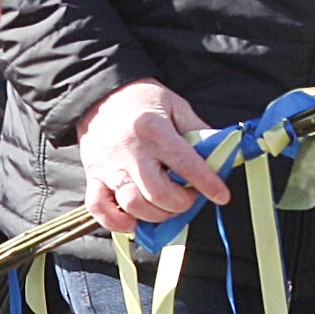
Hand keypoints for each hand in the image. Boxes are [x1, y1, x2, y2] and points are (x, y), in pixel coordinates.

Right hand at [79, 80, 232, 231]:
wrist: (99, 92)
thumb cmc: (141, 99)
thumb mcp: (176, 105)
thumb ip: (198, 131)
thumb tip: (221, 154)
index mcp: (153, 130)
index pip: (186, 165)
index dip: (208, 185)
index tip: (222, 196)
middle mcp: (130, 151)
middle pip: (159, 193)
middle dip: (181, 203)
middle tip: (189, 196)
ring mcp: (108, 166)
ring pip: (133, 205)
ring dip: (156, 214)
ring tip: (166, 205)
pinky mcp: (92, 175)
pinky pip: (99, 208)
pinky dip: (117, 222)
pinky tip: (134, 220)